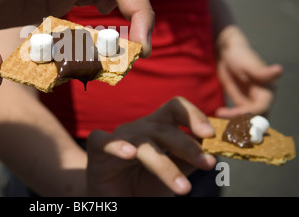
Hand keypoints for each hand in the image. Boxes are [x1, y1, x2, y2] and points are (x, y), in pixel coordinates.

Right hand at [86, 97, 215, 196]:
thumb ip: (188, 161)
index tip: (211, 135)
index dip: (194, 115)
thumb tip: (212, 152)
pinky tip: (130, 154)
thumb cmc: (142, 186)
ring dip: (165, 164)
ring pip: (143, 142)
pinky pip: (106, 142)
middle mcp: (138, 128)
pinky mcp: (97, 150)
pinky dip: (117, 146)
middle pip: (163, 126)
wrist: (114, 201)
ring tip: (183, 189)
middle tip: (207, 164)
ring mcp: (117, 137)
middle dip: (187, 145)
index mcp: (156, 129)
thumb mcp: (172, 174)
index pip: (176, 108)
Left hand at [215, 27, 282, 117]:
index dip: (247, 114)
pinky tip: (218, 114)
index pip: (261, 108)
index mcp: (267, 90)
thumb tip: (279, 70)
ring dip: (236, 123)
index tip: (230, 114)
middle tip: (223, 118)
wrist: (228, 53)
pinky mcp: (243, 103)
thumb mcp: (248, 62)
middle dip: (241, 122)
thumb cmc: (239, 55)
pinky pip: (240, 116)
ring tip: (220, 117)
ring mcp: (253, 102)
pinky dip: (231, 118)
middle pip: (256, 118)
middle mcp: (262, 98)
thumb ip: (261, 71)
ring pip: (249, 120)